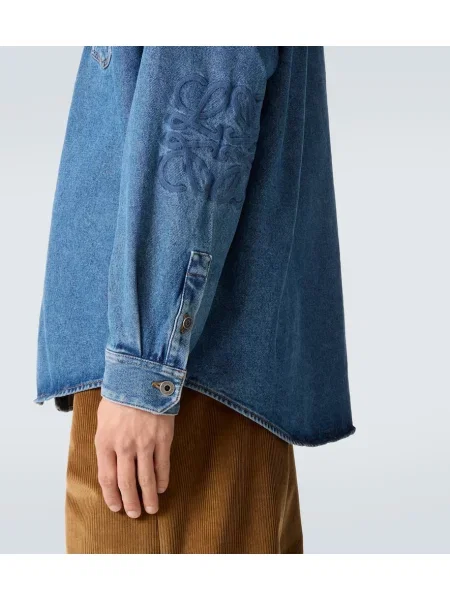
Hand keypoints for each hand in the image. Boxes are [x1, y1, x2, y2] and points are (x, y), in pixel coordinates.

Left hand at [95, 397, 174, 517]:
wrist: (142, 377)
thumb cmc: (120, 396)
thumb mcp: (103, 419)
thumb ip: (105, 441)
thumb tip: (109, 463)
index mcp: (105, 442)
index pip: (107, 478)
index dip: (111, 496)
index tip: (116, 507)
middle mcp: (123, 446)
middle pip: (126, 483)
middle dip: (130, 502)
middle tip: (135, 514)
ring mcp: (144, 443)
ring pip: (146, 478)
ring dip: (149, 496)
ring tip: (151, 508)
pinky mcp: (163, 438)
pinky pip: (162, 465)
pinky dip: (162, 479)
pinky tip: (162, 487)